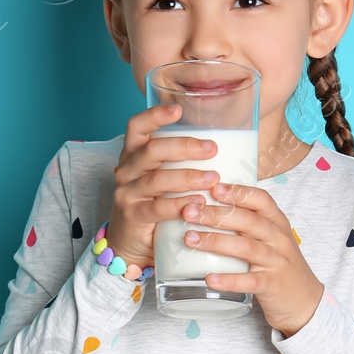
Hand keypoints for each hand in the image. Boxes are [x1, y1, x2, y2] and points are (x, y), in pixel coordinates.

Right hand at [104, 103, 219, 277]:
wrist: (130, 244)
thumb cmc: (154, 204)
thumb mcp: (161, 178)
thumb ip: (180, 163)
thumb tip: (227, 147)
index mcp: (133, 155)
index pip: (136, 127)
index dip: (154, 116)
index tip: (177, 110)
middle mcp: (126, 170)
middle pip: (151, 151)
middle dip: (184, 147)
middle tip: (212, 148)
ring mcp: (127, 194)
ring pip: (156, 180)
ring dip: (187, 177)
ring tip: (213, 178)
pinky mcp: (133, 216)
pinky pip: (157, 209)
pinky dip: (179, 205)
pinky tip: (198, 204)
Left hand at [179, 182, 324, 337]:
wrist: (305, 300)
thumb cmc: (279, 264)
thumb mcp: (270, 237)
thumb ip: (247, 222)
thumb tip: (206, 204)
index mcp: (276, 223)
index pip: (261, 200)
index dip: (238, 192)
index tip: (214, 187)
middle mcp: (278, 239)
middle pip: (248, 221)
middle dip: (216, 215)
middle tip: (188, 212)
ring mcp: (276, 262)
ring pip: (246, 247)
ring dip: (216, 241)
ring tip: (190, 238)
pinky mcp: (272, 285)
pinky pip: (249, 281)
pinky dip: (229, 280)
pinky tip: (209, 278)